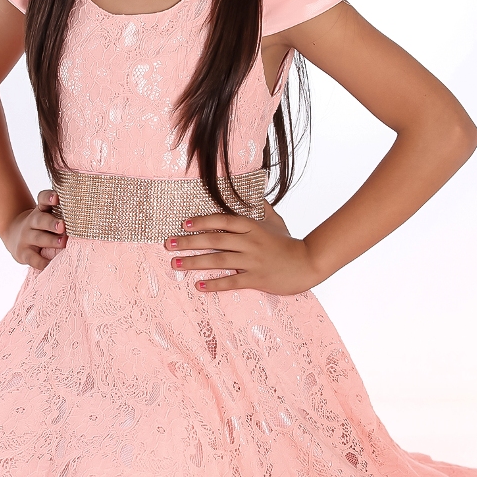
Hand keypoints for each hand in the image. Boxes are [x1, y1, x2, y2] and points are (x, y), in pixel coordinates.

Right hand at [3, 190, 67, 269]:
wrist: (14, 236)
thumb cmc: (41, 226)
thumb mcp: (47, 216)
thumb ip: (63, 215)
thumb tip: (88, 221)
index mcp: (41, 210)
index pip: (42, 199)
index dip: (48, 197)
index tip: (57, 197)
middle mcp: (32, 222)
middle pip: (40, 219)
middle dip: (51, 223)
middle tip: (63, 226)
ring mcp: (26, 237)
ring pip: (38, 238)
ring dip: (50, 240)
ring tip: (62, 242)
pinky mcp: (23, 253)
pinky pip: (32, 258)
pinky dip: (41, 262)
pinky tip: (50, 265)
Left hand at [164, 199, 319, 294]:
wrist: (308, 264)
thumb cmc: (288, 242)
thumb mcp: (275, 221)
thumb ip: (261, 207)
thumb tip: (252, 191)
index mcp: (252, 226)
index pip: (223, 220)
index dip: (202, 221)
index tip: (184, 224)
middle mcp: (250, 242)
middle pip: (215, 241)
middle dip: (189, 242)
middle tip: (168, 244)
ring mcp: (252, 261)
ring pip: (219, 261)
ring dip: (194, 262)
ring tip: (176, 264)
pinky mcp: (256, 279)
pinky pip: (231, 282)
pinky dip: (214, 284)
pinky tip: (198, 285)